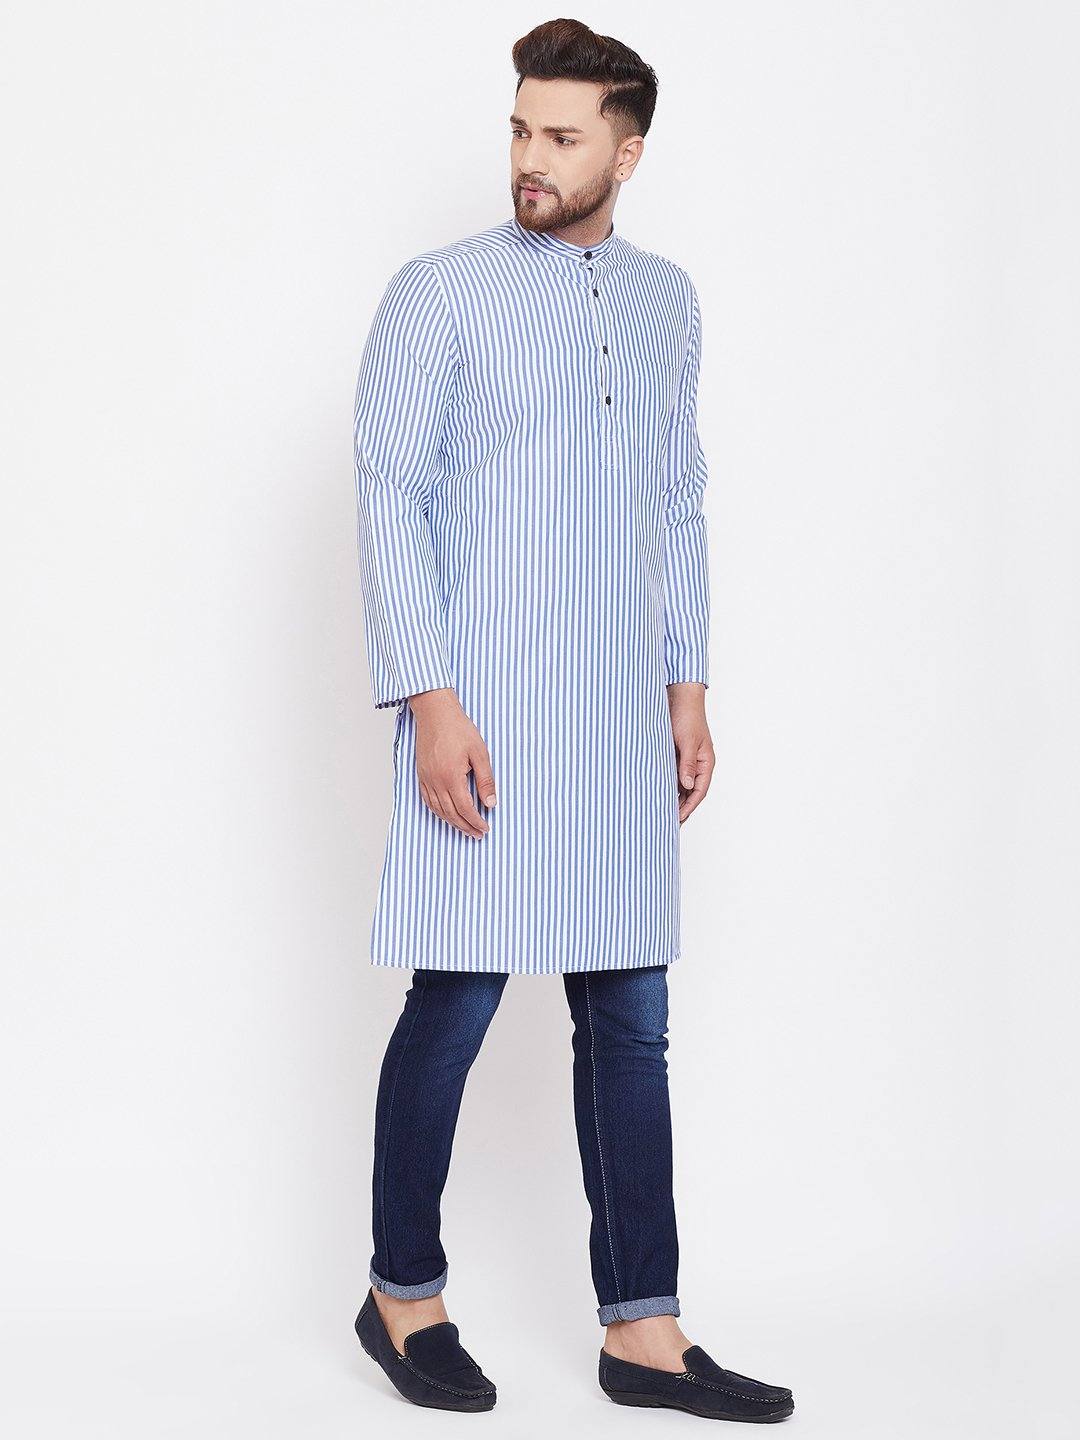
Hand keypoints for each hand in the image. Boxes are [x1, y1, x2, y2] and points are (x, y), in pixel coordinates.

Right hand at [407, 689, 496, 838]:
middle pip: (451, 813)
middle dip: (465, 826)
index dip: (476, 821)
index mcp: (451, 777)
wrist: (436, 713)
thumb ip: (486, 780)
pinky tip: (445, 814)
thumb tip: (491, 803)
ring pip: (438, 809)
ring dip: (452, 822)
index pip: (465, 808)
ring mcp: (426, 778)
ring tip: (464, 828)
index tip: (485, 828)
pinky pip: (427, 800)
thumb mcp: (480, 753)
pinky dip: (437, 811)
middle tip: (477, 834)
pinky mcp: (421, 774)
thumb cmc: (458, 728)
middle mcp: (436, 781)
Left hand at [667, 683, 713, 823]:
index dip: (689, 807)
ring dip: (672, 797)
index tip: (677, 819)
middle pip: (690, 792)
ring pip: (680, 784)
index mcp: (706, 762)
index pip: (699, 791)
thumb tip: (687, 786)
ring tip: (659, 812)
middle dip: (680, 807)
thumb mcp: (687, 741)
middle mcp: (697, 763)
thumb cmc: (687, 715)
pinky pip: (671, 774)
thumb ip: (687, 764)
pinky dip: (665, 784)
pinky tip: (655, 792)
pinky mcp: (675, 754)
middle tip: (667, 823)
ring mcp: (686, 759)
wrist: (679, 695)